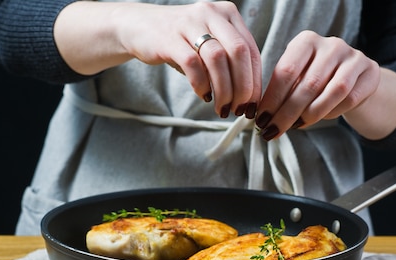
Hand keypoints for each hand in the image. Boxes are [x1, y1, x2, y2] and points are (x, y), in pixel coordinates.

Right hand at [54, 1, 261, 118]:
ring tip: (222, 107)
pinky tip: (203, 96)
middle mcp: (211, 14)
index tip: (253, 104)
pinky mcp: (169, 37)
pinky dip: (201, 84)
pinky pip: (192, 64)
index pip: (251, 50)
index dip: (255, 81)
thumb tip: (249, 97)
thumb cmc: (181, 42)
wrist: (140, 27)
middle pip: (239, 53)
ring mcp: (190, 23)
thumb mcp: (210, 44)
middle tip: (240, 109)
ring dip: (224, 89)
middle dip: (243, 87)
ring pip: (218, 59)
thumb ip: (230, 62)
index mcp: (228, 14)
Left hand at [255, 31, 382, 140]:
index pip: (286, 71)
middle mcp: (331, 44)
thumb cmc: (317, 80)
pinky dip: (332, 112)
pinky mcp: (370, 72)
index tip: (261, 120)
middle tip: (274, 130)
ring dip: (311, 114)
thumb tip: (263, 119)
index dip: (272, 99)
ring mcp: (353, 56)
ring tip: (296, 126)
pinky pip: (349, 99)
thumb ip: (282, 93)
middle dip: (287, 112)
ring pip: (332, 92)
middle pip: (308, 84)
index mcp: (306, 41)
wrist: (354, 78)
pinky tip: (320, 118)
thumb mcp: (297, 79)